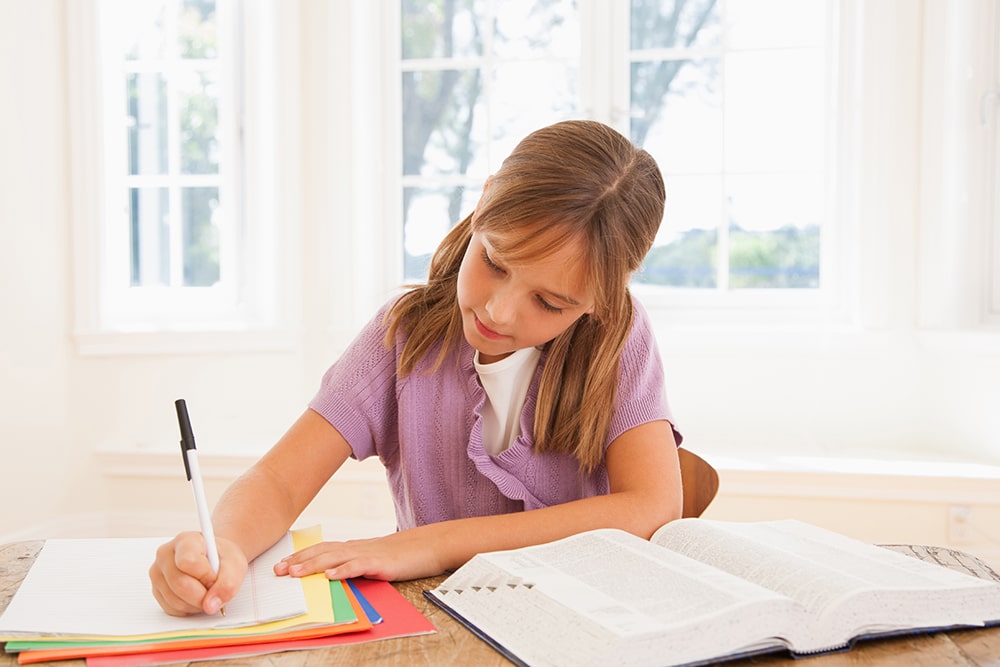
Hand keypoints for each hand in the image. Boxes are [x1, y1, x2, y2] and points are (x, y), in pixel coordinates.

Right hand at [149, 531, 247, 615]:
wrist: (216, 560)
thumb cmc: (223, 558)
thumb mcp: (235, 565)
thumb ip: (228, 583)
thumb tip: (211, 605)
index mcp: (185, 540)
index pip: (187, 562)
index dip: (205, 576)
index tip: (215, 578)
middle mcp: (165, 555)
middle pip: (179, 584)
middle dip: (202, 595)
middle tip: (214, 591)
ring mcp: (157, 573)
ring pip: (175, 600)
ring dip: (196, 604)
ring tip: (207, 592)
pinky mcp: (156, 590)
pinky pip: (171, 609)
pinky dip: (188, 609)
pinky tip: (196, 597)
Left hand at [272, 529, 443, 581]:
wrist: (427, 546)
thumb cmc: (400, 556)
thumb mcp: (372, 559)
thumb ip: (353, 563)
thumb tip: (331, 574)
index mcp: (353, 547)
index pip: (321, 549)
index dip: (300, 555)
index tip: (281, 563)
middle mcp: (356, 547)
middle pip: (322, 552)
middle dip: (299, 560)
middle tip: (278, 569)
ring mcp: (368, 554)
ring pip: (335, 557)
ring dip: (313, 564)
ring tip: (296, 573)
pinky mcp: (381, 563)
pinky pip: (359, 566)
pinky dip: (344, 570)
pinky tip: (331, 575)